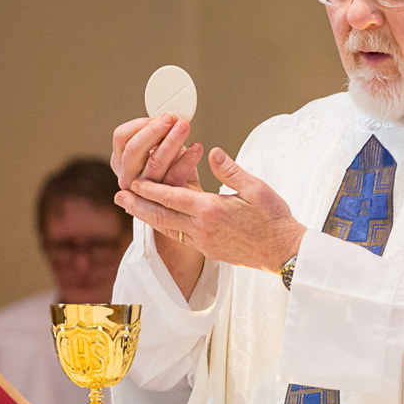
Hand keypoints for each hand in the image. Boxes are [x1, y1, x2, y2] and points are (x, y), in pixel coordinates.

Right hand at [111, 113, 202, 190]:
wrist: (186, 203)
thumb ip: (160, 135)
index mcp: (122, 161)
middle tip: (172, 118)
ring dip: (172, 141)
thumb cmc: (172, 171)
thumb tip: (171, 116)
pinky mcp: (165, 199)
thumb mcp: (160, 150)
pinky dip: (188, 159)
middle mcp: (128, 176)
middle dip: (155, 130)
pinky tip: (197, 147)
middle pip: (134, 149)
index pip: (121, 137)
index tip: (160, 116)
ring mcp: (144, 190)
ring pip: (155, 162)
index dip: (141, 124)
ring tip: (184, 127)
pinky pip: (175, 175)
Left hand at [116, 147, 305, 275]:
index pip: (172, 196)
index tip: (133, 182)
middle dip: (138, 206)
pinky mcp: (210, 251)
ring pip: (168, 229)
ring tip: (133, 209)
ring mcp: (204, 243)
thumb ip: (230, 170)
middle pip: (161, 216)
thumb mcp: (255, 188)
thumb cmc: (273, 218)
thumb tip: (212, 152)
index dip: (150, 189)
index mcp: (210, 209)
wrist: (283, 251)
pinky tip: (163, 222)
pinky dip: (167, 227)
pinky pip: (180, 238)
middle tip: (119, 197)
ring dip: (149, 218)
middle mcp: (202, 228)